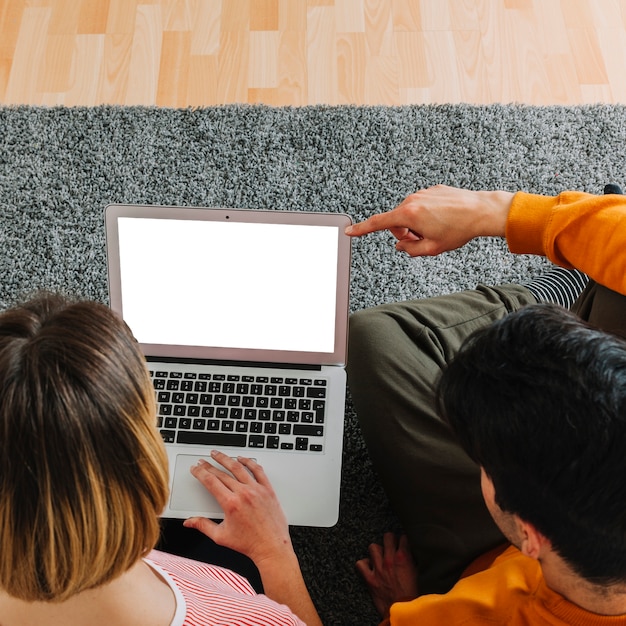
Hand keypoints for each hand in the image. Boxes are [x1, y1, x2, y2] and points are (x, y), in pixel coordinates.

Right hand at [183, 451, 291, 564]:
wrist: (271, 547)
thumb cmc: (249, 543)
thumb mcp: (221, 536)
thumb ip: (203, 526)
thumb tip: (189, 522)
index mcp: (230, 504)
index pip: (211, 481)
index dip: (200, 473)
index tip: (195, 468)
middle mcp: (243, 494)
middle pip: (222, 473)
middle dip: (209, 466)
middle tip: (202, 461)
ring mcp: (256, 490)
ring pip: (238, 468)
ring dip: (226, 459)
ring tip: (217, 454)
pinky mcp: (267, 489)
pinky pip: (257, 470)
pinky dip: (249, 462)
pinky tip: (241, 459)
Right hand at [345, 185, 513, 255]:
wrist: (481, 211)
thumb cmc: (459, 229)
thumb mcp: (432, 248)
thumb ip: (410, 250)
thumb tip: (401, 246)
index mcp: (409, 215)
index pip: (378, 223)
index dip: (362, 229)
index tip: (349, 231)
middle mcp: (412, 200)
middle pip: (396, 221)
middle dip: (403, 233)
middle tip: (419, 242)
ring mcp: (423, 193)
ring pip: (409, 214)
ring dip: (415, 225)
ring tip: (435, 231)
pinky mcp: (433, 190)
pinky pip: (421, 205)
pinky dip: (426, 215)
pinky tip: (443, 220)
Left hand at [356, 533, 419, 618]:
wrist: (404, 612)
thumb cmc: (415, 596)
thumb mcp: (421, 575)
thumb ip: (417, 562)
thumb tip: (416, 553)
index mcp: (404, 558)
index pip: (403, 537)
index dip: (404, 541)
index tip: (404, 544)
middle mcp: (390, 560)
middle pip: (388, 537)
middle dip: (391, 540)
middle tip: (393, 546)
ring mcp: (378, 569)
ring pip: (373, 547)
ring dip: (378, 551)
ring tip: (381, 556)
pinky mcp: (370, 579)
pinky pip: (360, 564)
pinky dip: (364, 564)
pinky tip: (370, 567)